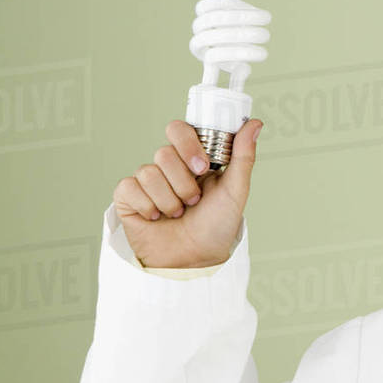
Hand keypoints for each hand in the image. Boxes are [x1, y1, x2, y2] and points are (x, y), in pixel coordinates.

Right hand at [113, 119, 263, 267]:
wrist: (195, 259)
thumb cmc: (217, 226)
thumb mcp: (236, 190)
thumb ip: (243, 156)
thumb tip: (254, 123)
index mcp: (193, 160)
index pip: (179, 130)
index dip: (188, 145)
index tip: (203, 167)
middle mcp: (168, 167)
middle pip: (164, 152)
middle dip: (183, 181)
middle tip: (194, 200)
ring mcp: (147, 182)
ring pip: (148, 172)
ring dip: (170, 199)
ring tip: (179, 214)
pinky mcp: (128, 198)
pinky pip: (130, 187)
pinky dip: (148, 206)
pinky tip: (157, 218)